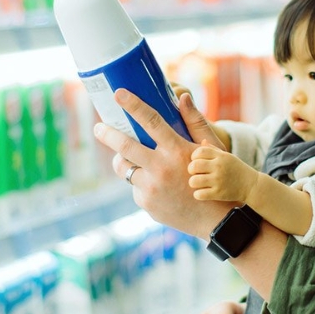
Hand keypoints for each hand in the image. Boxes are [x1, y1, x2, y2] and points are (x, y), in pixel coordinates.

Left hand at [94, 89, 230, 235]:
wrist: (216, 219)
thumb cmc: (213, 177)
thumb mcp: (211, 149)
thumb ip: (195, 122)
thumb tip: (182, 96)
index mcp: (177, 150)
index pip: (151, 121)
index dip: (133, 105)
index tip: (118, 94)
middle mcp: (162, 168)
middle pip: (125, 146)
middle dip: (108, 134)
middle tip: (98, 127)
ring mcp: (152, 187)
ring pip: (125, 168)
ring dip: (123, 161)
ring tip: (126, 158)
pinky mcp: (147, 203)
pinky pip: (135, 187)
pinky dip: (141, 182)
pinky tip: (156, 186)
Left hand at [188, 145, 258, 201]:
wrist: (252, 185)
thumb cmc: (236, 169)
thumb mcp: (227, 157)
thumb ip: (214, 149)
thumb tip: (203, 141)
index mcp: (221, 156)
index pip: (199, 151)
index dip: (194, 157)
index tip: (197, 162)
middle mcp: (219, 167)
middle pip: (194, 166)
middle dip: (191, 170)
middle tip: (196, 173)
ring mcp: (218, 180)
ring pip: (193, 181)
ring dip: (193, 183)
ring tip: (199, 183)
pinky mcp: (218, 193)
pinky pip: (199, 194)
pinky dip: (198, 194)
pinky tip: (203, 192)